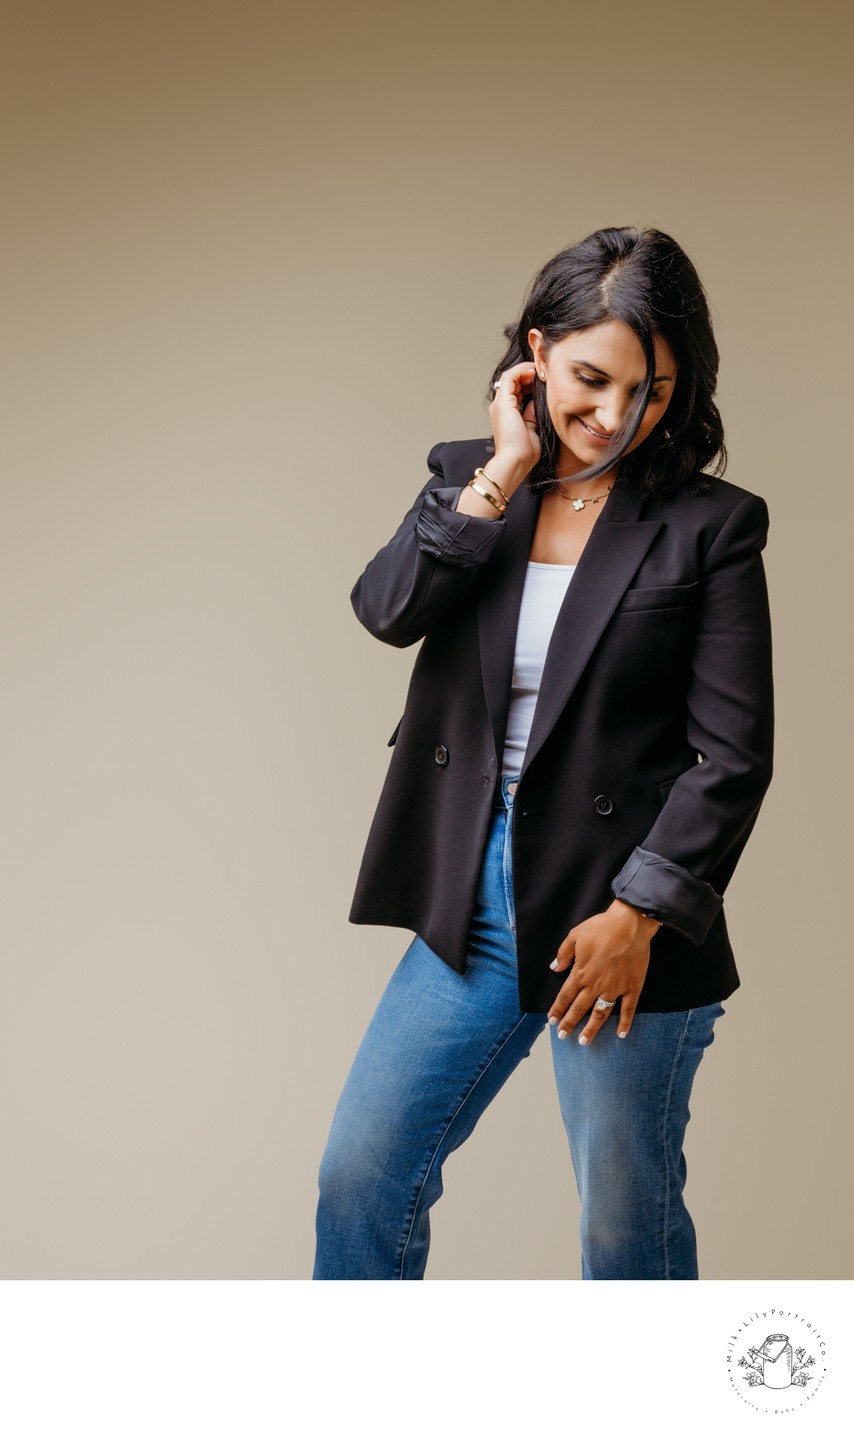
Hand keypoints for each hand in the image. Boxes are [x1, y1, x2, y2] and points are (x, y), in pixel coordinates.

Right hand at [488, 362, 539, 480]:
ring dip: (526, 370)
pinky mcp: (503, 402)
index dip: (530, 383)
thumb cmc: (524, 453)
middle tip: (545, 373)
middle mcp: (502, 408)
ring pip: (511, 377)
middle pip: (514, 382)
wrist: (515, 461)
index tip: (545, 382)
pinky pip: (510, 377)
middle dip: (529, 375)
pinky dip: (522, 371)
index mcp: (508, 415)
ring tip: (540, 370)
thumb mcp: (532, 429)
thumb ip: (532, 415)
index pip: (518, 391)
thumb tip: (536, 402)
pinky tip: (534, 372)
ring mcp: (500, 404)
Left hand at [546, 899, 659, 1043]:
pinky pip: (628, 1009)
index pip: (565, 996)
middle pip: (579, 1008)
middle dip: (569, 1023)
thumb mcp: (575, 936)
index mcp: (581, 973)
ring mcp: (615, 988)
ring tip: (584, 1041)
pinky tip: (621, 1034)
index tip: (551, 1021)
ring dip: (591, 1029)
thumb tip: (554, 968)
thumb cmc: (601, 928)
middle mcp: (596, 984)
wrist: (629, 925)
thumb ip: (563, 954)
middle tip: (562, 1035)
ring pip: (600, 1013)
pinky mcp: (632, 987)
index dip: (557, 1010)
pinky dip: (625, 1023)